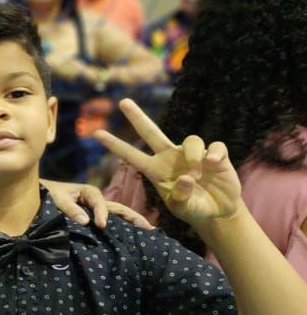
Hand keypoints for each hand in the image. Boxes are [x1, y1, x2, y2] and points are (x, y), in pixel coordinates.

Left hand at [42, 179, 153, 228]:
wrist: (38, 195)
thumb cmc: (47, 195)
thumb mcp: (57, 199)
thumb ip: (70, 209)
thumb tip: (86, 222)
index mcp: (89, 193)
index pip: (100, 203)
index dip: (102, 214)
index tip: (101, 226)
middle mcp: (96, 200)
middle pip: (118, 208)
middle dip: (133, 217)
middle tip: (149, 228)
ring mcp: (97, 210)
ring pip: (118, 215)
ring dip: (132, 223)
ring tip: (148, 232)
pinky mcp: (93, 218)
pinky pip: (110, 222)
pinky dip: (121, 228)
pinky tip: (131, 238)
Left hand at [93, 99, 241, 228]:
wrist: (217, 211)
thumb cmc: (193, 209)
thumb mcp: (183, 208)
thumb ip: (181, 197)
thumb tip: (186, 178)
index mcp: (155, 170)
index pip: (131, 155)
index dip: (115, 145)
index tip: (97, 133)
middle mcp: (170, 157)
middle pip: (151, 132)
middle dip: (137, 117)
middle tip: (123, 102)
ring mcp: (192, 155)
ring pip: (191, 140)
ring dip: (193, 156)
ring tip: (196, 176)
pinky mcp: (215, 156)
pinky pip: (215, 146)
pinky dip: (214, 153)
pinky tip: (213, 163)